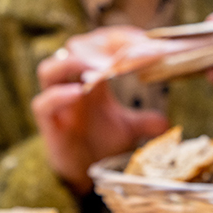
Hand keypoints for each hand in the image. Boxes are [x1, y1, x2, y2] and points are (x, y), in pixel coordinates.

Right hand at [33, 48, 168, 194]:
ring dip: (72, 63)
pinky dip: (59, 95)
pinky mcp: (48, 122)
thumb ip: (146, 121)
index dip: (118, 38)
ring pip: (49, 69)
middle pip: (74, 48)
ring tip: (97, 66)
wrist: (81, 174)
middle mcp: (70, 84)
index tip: (144, 41)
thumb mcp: (127, 129)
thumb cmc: (99, 144)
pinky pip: (44, 103)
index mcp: (89, 78)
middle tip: (125, 49)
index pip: (98, 44)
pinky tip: (79, 93)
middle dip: (98, 44)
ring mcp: (57, 102)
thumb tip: (167, 122)